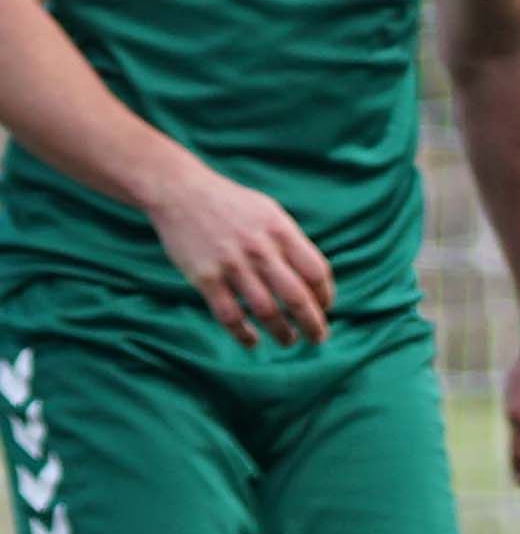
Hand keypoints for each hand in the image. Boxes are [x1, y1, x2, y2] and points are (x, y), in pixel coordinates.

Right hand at [148, 163, 332, 345]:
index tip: (324, 308)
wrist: (179, 192)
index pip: (317, 273)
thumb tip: (316, 281)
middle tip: (318, 338)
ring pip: (266, 311)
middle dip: (313, 324)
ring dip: (282, 333)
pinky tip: (252, 341)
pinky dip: (243, 334)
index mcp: (281, 231)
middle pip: (297, 297)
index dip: (326, 296)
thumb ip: (292, 243)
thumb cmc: (231, 205)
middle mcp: (260, 249)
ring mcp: (232, 264)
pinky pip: (229, 315)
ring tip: (289, 341)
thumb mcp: (269, 213)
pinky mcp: (205, 277)